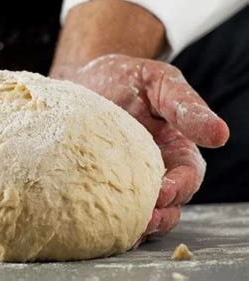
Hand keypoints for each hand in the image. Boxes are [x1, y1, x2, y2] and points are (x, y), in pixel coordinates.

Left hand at [51, 54, 229, 237]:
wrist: (84, 78)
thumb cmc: (125, 77)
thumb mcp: (159, 82)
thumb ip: (185, 106)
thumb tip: (220, 134)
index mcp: (175, 147)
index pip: (188, 176)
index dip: (179, 188)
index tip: (162, 192)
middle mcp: (155, 169)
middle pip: (168, 204)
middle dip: (159, 217)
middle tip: (141, 221)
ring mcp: (127, 179)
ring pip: (140, 213)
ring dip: (134, 225)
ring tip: (119, 228)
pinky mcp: (101, 183)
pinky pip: (109, 208)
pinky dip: (108, 220)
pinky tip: (95, 223)